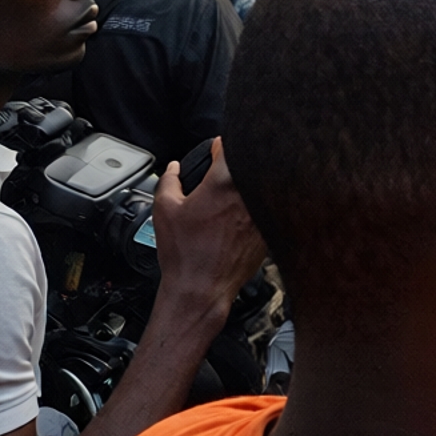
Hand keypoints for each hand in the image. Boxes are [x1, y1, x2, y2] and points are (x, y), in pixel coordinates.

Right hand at [148, 141, 265, 327]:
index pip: (231, 145)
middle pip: (251, 162)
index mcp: (225, 181)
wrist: (200, 290)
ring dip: (250, 184)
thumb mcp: (165, 211)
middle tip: (223, 174)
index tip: (215, 152)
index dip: (221, 146)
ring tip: (231, 199)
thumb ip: (169, 180)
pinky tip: (239, 219)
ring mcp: (264, 210)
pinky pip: (268, 206)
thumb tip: (174, 168)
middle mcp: (250, 192)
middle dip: (238, 164)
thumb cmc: (184, 254)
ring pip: (263, 183)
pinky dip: (258, 205)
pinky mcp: (270, 228)